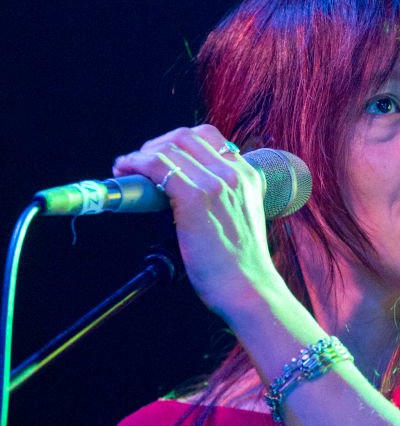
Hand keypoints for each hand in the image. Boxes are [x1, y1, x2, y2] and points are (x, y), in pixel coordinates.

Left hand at [113, 124, 282, 320]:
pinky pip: (157, 166)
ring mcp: (215, 183)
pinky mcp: (195, 196)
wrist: (247, 289)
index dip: (178, 142)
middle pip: (185, 136)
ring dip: (141, 154)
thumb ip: (222, 200)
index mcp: (248, 176)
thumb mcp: (239, 220)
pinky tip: (125, 171)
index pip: (208, 138)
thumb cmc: (239, 266)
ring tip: (127, 168)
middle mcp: (234, 173)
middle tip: (139, 163)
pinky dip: (135, 164)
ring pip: (169, 147)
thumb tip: (182, 195)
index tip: (162, 157)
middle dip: (156, 144)